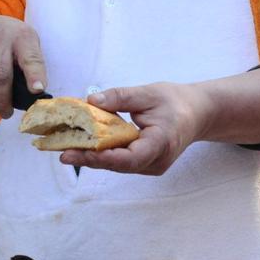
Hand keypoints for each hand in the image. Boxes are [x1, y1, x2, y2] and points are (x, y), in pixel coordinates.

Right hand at [0, 16, 46, 118]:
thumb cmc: (10, 45)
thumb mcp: (25, 47)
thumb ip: (30, 67)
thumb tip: (33, 96)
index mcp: (23, 35)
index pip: (30, 58)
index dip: (35, 75)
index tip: (37, 90)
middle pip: (0, 76)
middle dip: (3, 101)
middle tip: (6, 113)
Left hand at [65, 81, 209, 176]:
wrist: (197, 113)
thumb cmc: (176, 101)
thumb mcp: (149, 93)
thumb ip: (120, 97)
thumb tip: (91, 101)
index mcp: (161, 143)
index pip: (130, 158)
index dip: (103, 158)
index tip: (79, 152)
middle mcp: (156, 161)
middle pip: (118, 165)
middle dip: (89, 158)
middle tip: (61, 152)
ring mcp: (150, 166)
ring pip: (117, 165)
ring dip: (91, 157)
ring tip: (64, 148)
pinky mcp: (143, 164)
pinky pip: (119, 161)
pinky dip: (101, 154)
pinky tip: (80, 146)